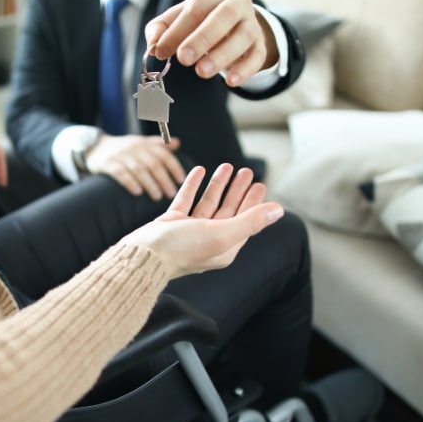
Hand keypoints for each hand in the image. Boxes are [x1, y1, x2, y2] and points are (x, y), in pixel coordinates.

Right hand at [86, 134, 185, 200]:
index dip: (173, 166)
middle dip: (164, 179)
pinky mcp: (108, 164)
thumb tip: (177, 143)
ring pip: (139, 170)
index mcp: (144, 144)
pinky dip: (130, 182)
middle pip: (153, 164)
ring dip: (150, 184)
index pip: (163, 154)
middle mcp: (134, 148)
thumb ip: (157, 144)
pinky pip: (120, 173)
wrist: (94, 147)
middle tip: (171, 193)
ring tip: (157, 197)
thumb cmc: (122, 148)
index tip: (181, 180)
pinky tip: (137, 193)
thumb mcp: (139, 142)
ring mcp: (120, 155)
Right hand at [120, 164, 283, 278]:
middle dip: (238, 190)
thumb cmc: (182, 249)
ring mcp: (189, 231)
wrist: (144, 256)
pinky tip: (200, 170)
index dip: (253, 203)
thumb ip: (250, 220)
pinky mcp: (172, 223)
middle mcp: (209, 240)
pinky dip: (193, 185)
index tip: (260, 184)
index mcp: (224, 247)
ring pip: (208, 203)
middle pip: (228, 211)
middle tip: (246, 172)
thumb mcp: (222, 234)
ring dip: (218, 185)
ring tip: (226, 166)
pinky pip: (186, 200)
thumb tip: (278, 211)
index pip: (245, 222)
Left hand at [144, 0, 277, 87]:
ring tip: (202, 72)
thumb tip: (154, 44)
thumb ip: (161, 28)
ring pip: (243, 36)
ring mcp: (252, 23)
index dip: (177, 30)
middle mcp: (238, 2)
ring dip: (222, 55)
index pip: (196, 7)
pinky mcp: (260, 45)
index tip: (161, 51)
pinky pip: (257, 56)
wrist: (233, 23)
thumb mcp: (177, 18)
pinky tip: (231, 81)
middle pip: (225, 15)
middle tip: (184, 58)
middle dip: (202, 38)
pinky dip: (245, 70)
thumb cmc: (200, 19)